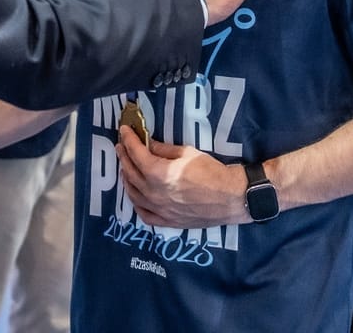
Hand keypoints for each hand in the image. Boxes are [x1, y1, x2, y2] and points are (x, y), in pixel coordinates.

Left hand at [116, 125, 249, 227]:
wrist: (231, 197)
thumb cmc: (212, 172)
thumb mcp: (187, 153)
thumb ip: (164, 149)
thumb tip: (149, 145)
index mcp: (157, 173)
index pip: (135, 153)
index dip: (128, 140)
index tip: (123, 131)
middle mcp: (153, 193)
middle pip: (130, 172)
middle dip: (124, 156)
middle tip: (121, 146)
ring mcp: (159, 210)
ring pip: (133, 193)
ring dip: (126, 178)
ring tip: (126, 167)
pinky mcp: (167, 222)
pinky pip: (144, 214)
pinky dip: (136, 203)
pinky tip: (135, 196)